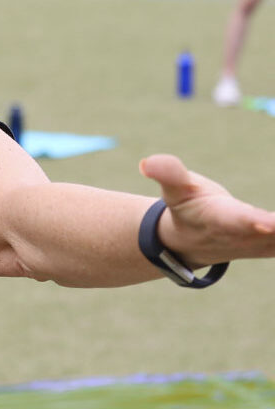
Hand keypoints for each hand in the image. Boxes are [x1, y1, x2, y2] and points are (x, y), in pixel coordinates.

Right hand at [140, 154, 274, 265]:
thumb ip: (168, 173)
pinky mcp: (273, 245)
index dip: (254, 222)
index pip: (238, 221)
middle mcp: (243, 237)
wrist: (190, 243)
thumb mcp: (175, 189)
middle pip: (271, 236)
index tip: (269, 223)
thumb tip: (146, 164)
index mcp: (219, 220)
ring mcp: (261, 245)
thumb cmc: (185, 208)